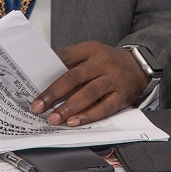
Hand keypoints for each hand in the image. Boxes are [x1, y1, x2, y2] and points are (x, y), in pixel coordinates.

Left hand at [31, 41, 148, 126]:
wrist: (139, 66)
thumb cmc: (107, 62)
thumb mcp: (91, 54)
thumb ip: (72, 63)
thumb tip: (43, 77)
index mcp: (91, 49)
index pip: (67, 56)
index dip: (49, 68)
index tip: (32, 82)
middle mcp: (103, 62)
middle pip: (75, 77)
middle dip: (54, 93)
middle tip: (38, 106)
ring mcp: (113, 79)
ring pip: (89, 93)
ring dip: (69, 107)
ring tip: (54, 118)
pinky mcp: (121, 95)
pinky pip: (103, 107)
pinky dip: (88, 116)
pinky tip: (74, 122)